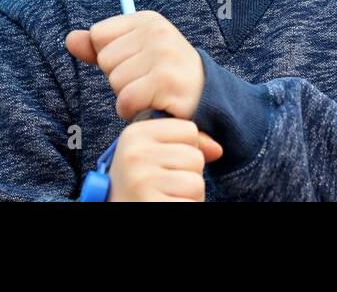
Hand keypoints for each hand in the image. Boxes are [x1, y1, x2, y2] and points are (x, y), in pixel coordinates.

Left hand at [66, 10, 204, 120]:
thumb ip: (100, 47)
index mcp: (147, 20)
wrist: (205, 96)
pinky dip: (132, 111)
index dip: (110, 56)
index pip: (98, 35)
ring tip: (150, 93)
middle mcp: (158, 32)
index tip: (135, 63)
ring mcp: (165, 56)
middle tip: (146, 81)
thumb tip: (70, 39)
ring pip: (115, 81)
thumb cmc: (163, 75)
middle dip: (119, 78)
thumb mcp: (133, 54)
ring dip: (127, 97)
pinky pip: (126, 100)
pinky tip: (150, 106)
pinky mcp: (167, 82)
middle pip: (105, 60)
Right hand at [108, 117, 223, 201]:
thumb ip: (183, 144)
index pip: (189, 130)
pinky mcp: (152, 203)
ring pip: (197, 181)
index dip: (184, 149)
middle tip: (164, 186)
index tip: (163, 164)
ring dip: (188, 194)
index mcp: (134, 133)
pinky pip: (192, 202)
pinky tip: (167, 205)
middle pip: (195, 156)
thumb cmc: (138, 185)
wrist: (119, 207)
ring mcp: (142, 180)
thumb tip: (217, 149)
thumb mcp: (152, 156)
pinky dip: (186, 206)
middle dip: (187, 174)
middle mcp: (135, 154)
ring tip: (166, 196)